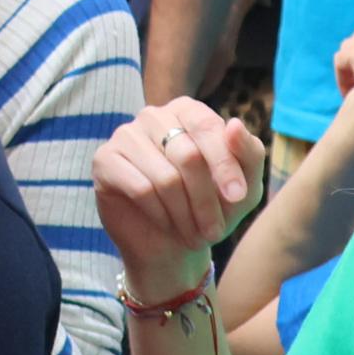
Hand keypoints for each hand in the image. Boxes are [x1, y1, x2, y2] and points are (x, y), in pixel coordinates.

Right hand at [92, 98, 264, 284]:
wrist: (172, 243)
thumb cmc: (211, 208)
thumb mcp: (244, 187)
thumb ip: (249, 153)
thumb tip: (235, 124)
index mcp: (188, 110)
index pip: (208, 128)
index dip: (225, 165)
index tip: (237, 198)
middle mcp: (153, 116)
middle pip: (188, 155)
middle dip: (206, 200)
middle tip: (215, 232)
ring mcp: (125, 135)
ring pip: (165, 177)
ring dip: (185, 214)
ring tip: (193, 233)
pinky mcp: (104, 160)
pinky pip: (140, 189)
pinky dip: (160, 214)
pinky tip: (166, 223)